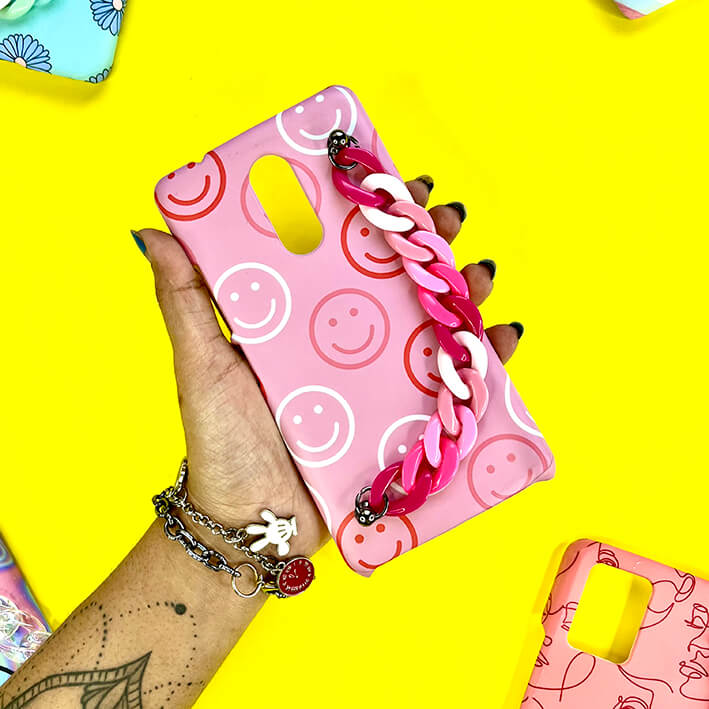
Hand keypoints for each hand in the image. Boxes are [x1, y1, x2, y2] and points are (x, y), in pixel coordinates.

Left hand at [135, 175, 523, 558]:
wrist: (252, 523)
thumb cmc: (222, 443)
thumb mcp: (202, 366)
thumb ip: (184, 303)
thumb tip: (154, 232)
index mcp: (305, 319)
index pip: (345, 251)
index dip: (374, 213)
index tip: (394, 182)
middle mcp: (348, 342)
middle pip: (398, 279)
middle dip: (431, 242)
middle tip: (449, 219)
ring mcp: (380, 380)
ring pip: (434, 322)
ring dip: (467, 290)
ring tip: (481, 271)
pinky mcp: (404, 420)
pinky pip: (454, 385)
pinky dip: (488, 361)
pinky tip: (507, 336)